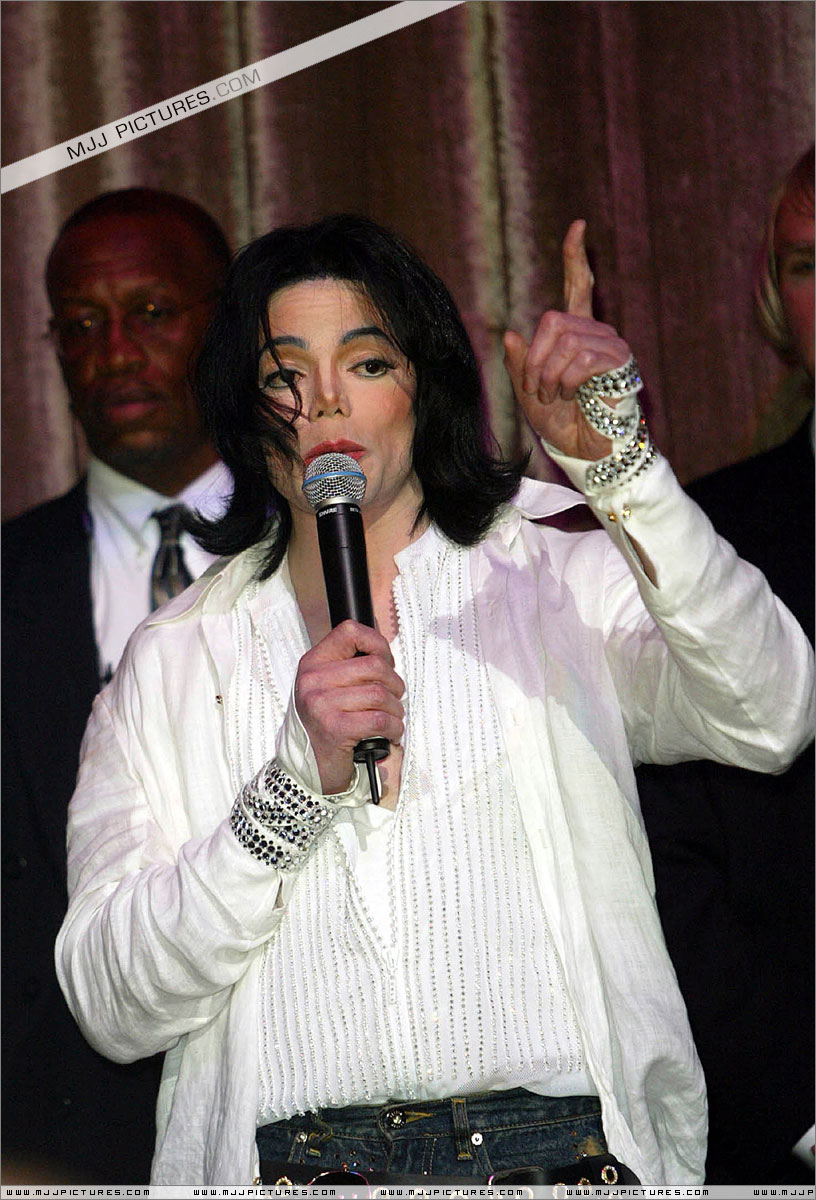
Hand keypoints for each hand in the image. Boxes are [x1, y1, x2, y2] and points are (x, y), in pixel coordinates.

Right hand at [294, 621, 404, 793]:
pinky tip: (389, 733)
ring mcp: (321, 704)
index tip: (386, 663)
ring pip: (380, 694)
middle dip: (395, 684)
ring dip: (396, 709)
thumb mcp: (327, 688)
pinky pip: (380, 719)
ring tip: (391, 718)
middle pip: (374, 665)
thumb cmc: (325, 725)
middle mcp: (312, 680)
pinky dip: (394, 728)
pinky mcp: (334, 728)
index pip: (350, 632)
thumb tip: (385, 655)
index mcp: (312, 663)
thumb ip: (349, 667)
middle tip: (394, 699)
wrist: (308, 767)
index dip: (377, 644)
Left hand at [504, 219, 632, 459]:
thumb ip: (519, 364)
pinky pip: (581, 357)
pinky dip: (566, 380)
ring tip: (555, 395)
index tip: (578, 226)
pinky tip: (570, 395)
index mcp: (576, 333)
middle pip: (553, 320)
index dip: (576, 257)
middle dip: (535, 359)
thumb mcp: (529, 392)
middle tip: (538, 388)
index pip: (579, 286)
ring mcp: (610, 345)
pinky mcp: (619, 362)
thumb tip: (513, 334)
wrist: (584, 449)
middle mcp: (596, 332)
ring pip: (565, 340)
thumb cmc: (561, 422)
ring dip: (549, 374)